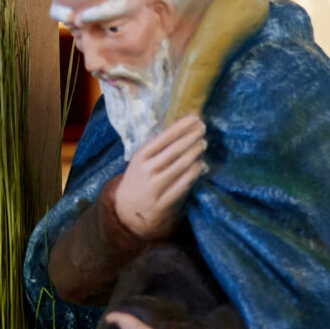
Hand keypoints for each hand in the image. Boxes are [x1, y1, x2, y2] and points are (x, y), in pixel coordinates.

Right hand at [111, 113, 206, 239]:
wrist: (126, 210)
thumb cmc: (138, 179)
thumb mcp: (140, 161)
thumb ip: (157, 149)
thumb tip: (182, 129)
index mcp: (141, 156)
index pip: (164, 137)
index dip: (182, 126)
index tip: (195, 117)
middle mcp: (148, 170)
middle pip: (175, 149)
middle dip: (192, 136)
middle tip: (203, 128)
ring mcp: (156, 186)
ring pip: (182, 165)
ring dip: (195, 152)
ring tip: (203, 143)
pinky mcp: (165, 201)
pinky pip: (184, 183)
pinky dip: (195, 172)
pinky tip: (201, 164)